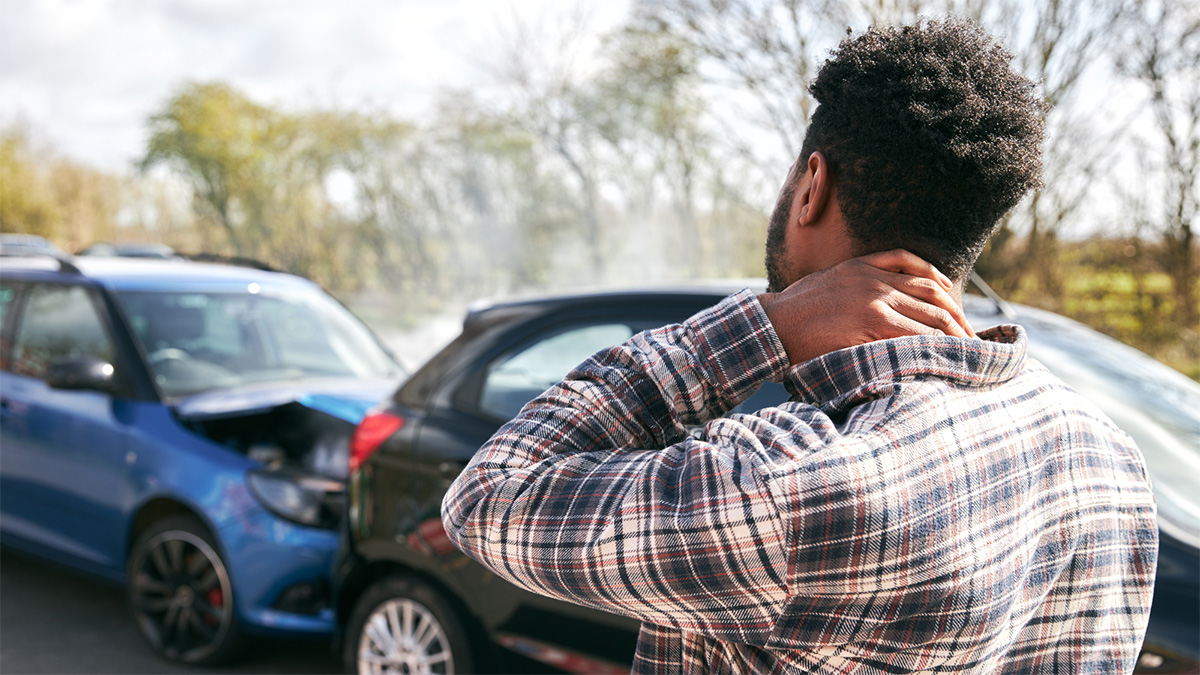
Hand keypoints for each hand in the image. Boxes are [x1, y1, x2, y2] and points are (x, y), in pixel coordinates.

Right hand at [758, 249, 974, 364]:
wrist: (774, 324)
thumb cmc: (794, 310)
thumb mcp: (827, 282)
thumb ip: (855, 283)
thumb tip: (877, 302)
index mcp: (865, 265)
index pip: (920, 272)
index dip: (945, 292)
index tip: (955, 311)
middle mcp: (876, 279)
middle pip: (933, 294)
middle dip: (957, 317)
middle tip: (971, 337)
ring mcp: (875, 300)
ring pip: (929, 315)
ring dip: (953, 334)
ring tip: (967, 350)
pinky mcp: (872, 323)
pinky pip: (914, 332)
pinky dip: (933, 343)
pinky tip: (944, 352)